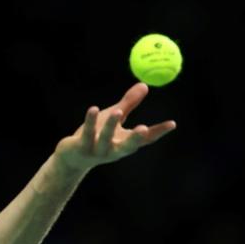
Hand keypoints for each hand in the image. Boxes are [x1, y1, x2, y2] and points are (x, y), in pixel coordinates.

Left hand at [54, 83, 176, 171]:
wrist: (72, 158)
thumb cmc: (96, 136)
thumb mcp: (113, 118)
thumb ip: (128, 103)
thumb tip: (145, 85)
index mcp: (124, 143)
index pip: (145, 139)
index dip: (159, 132)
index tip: (172, 123)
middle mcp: (113, 150)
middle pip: (127, 146)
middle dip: (136, 138)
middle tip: (144, 128)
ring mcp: (97, 150)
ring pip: (105, 139)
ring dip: (111, 126)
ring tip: (117, 111)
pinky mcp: (81, 148)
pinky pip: (87, 133)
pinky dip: (90, 120)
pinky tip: (93, 109)